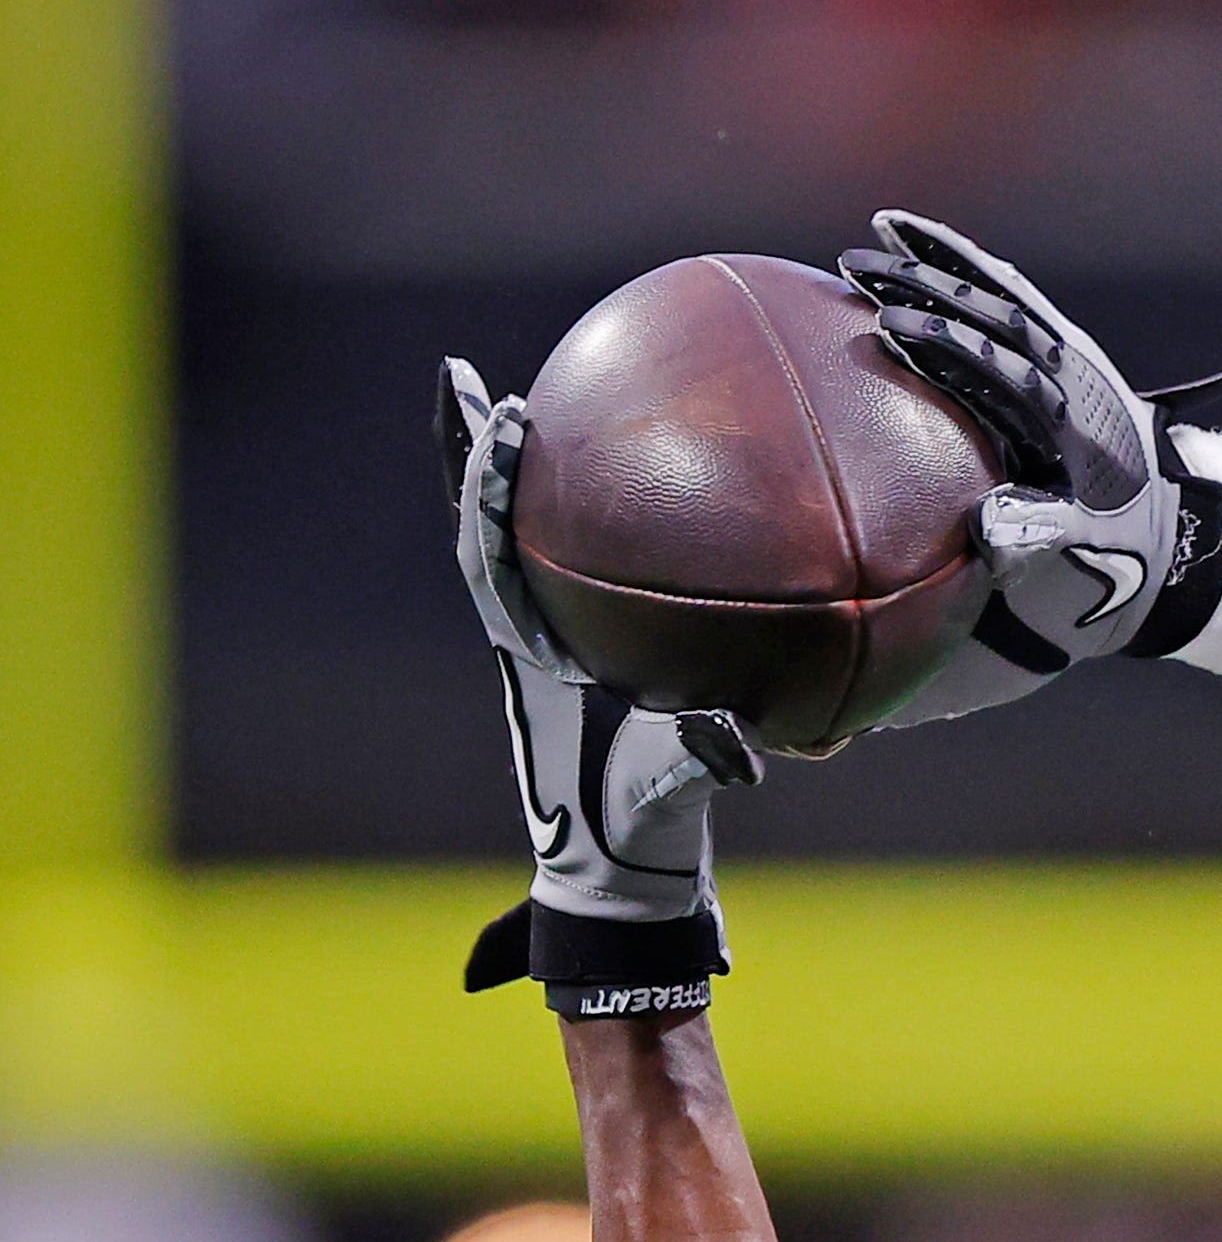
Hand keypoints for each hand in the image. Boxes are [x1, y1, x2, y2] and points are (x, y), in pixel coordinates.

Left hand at [441, 357, 758, 1015]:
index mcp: (527, 653)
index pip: (489, 554)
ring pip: (517, 540)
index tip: (504, 427)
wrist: (623, 860)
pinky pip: (577, 566)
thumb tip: (741, 747)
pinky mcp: (582, 644)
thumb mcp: (666, 792)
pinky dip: (580, 519)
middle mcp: (524, 632)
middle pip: (481, 526)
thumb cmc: (638, 823)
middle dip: (467, 455)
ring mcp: (548, 636)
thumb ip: (699, 765)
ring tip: (508, 405)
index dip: (489, 489)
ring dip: (506, 477)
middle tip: (460, 382)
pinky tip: (615, 481)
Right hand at [838, 211, 1221, 673]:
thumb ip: (1042, 535)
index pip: (1004, 367)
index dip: (946, 345)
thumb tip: (988, 521)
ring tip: (884, 225)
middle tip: (857, 264)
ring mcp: (1072, 359)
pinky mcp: (1065, 355)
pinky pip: (1017, 299)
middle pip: (997, 314)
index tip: (886, 326)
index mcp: (1073, 419)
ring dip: (945, 260)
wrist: (1174, 532)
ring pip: (1005, 293)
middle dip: (927, 285)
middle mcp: (1073, 375)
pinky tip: (930, 247)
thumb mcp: (1088, 554)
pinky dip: (974, 268)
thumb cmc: (1121, 550)